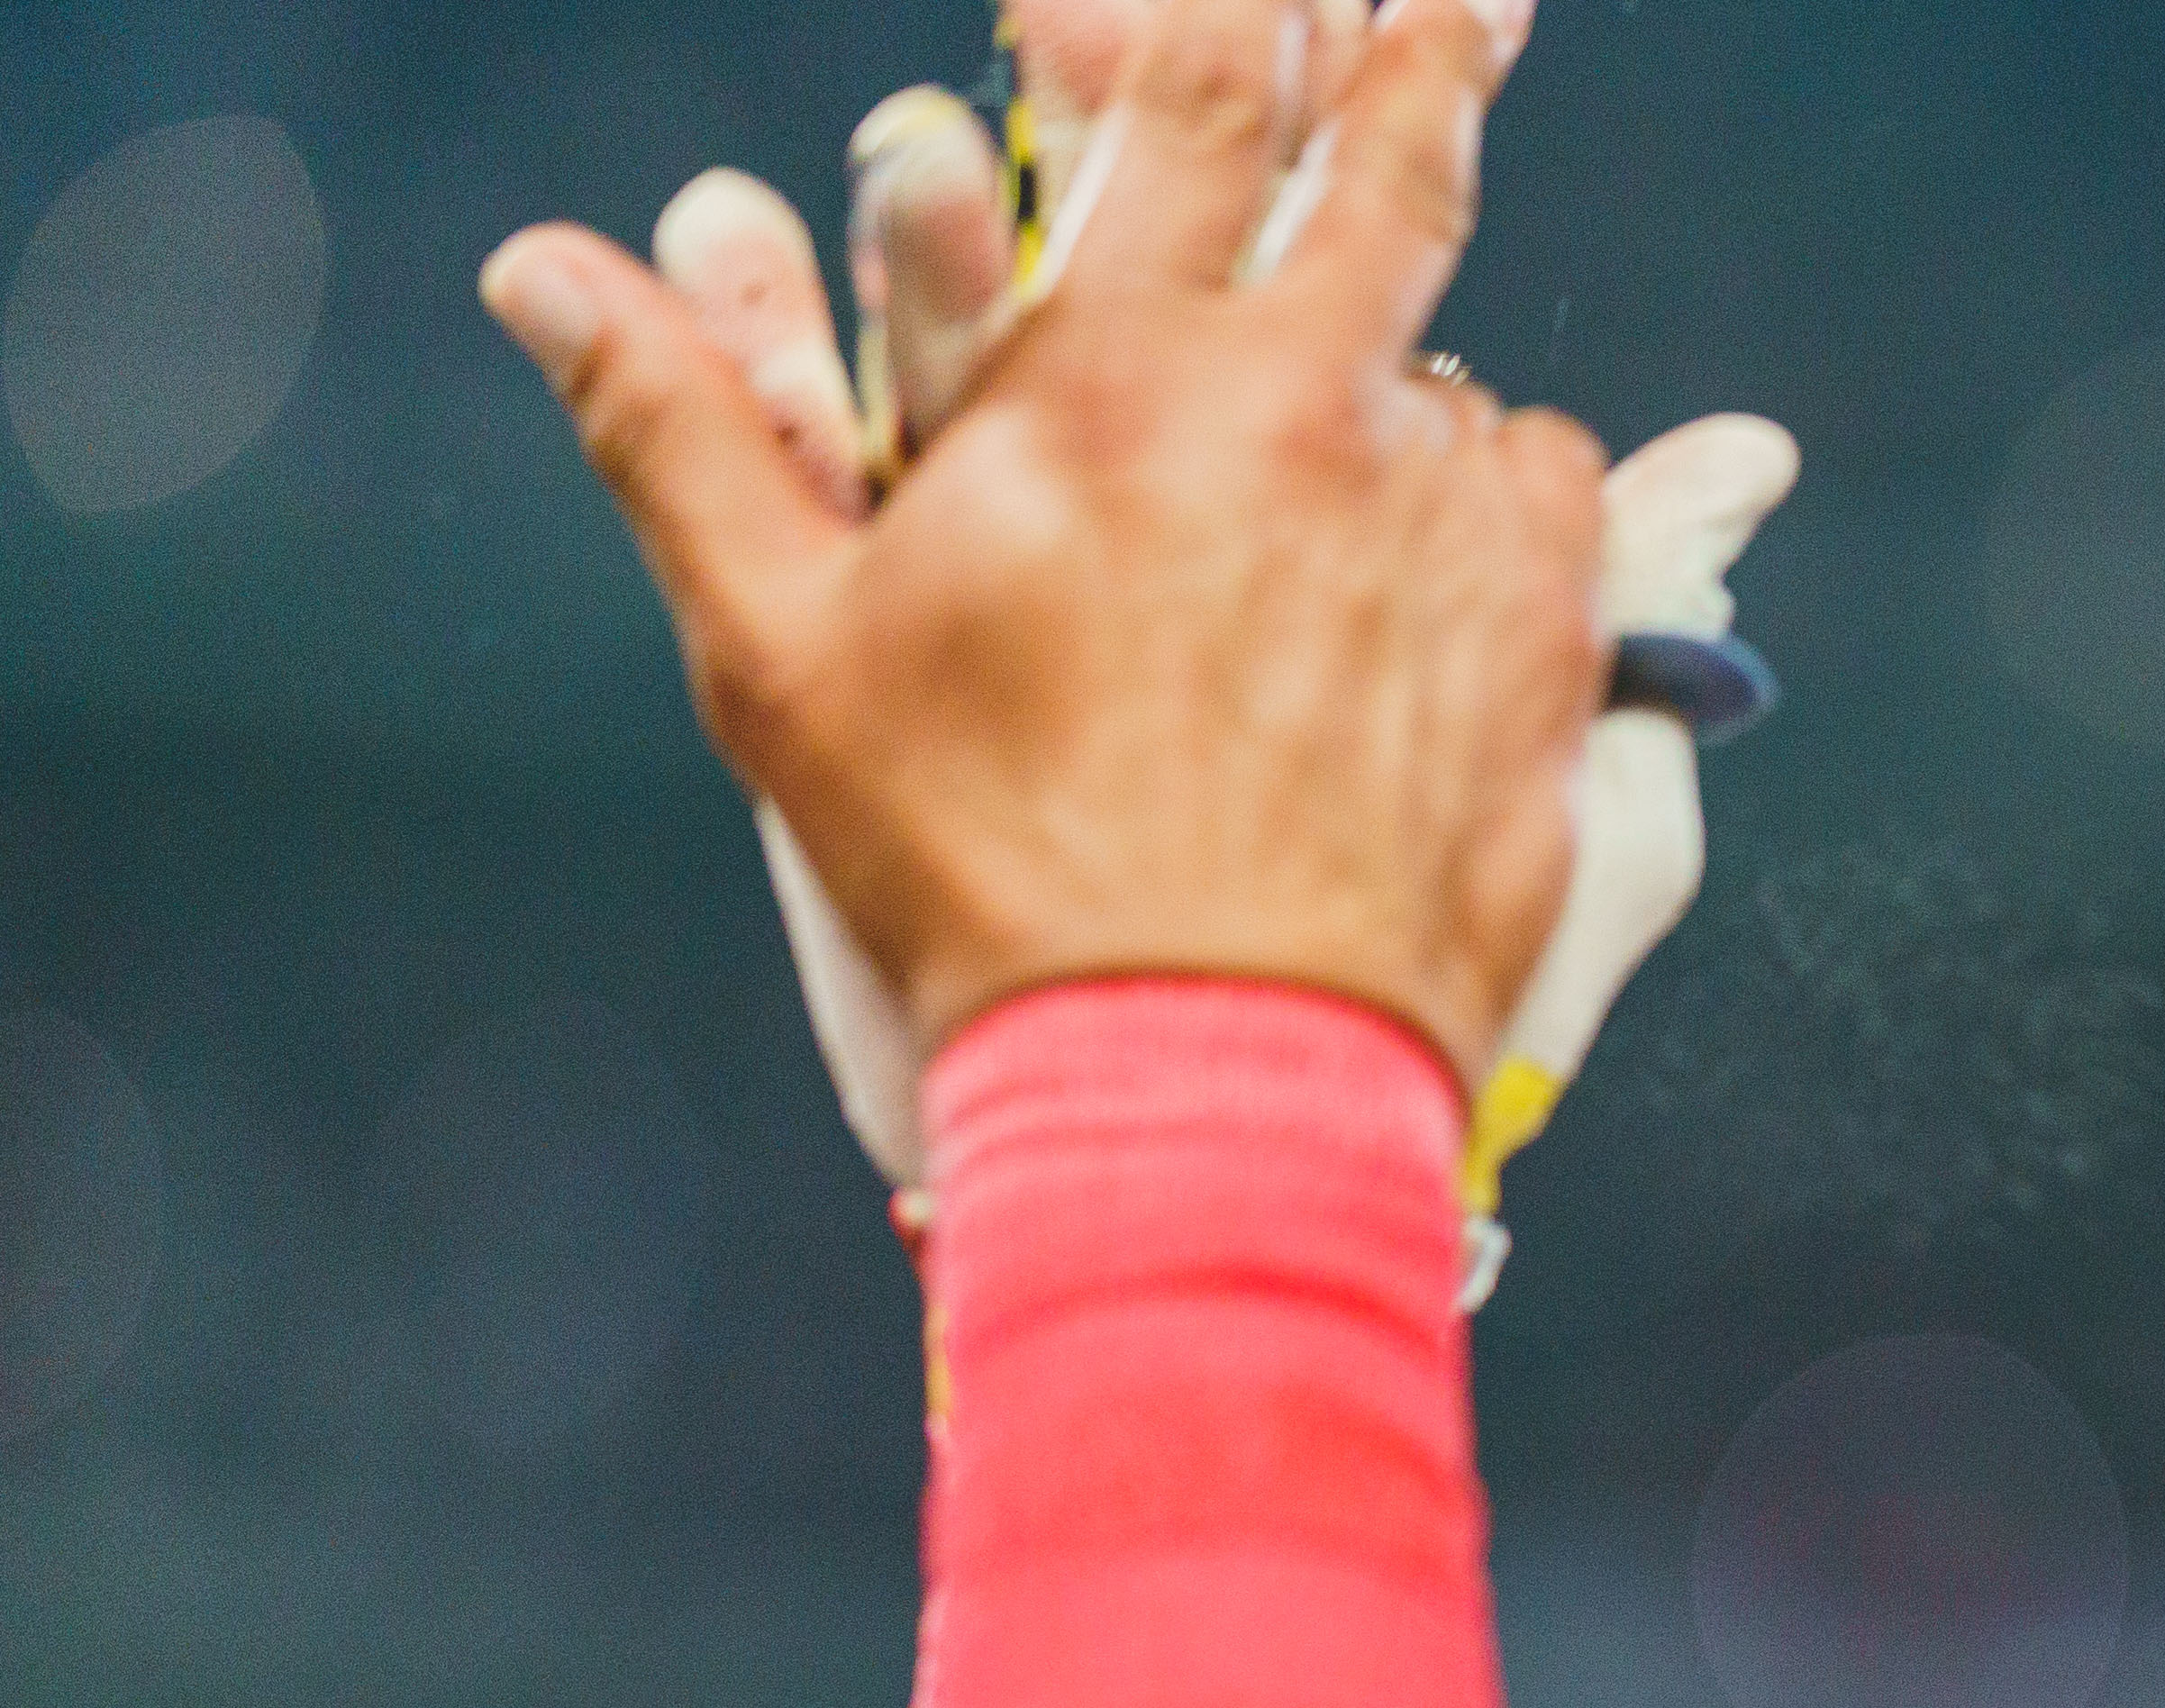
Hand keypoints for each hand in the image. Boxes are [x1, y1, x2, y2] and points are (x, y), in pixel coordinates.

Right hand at [640, 8, 1791, 1193]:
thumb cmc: (979, 869)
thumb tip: (541, 269)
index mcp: (1114, 385)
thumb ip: (678, 429)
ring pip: (1447, 377)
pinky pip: (1538, 495)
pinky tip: (1420, 570)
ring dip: (1400, 388)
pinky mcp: (1548, 633)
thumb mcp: (785, 654)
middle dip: (1430, 62)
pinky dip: (1489, 502)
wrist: (1202, 1069)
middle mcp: (1305, 419)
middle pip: (1398, 177)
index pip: (1187, 107)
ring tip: (1347, 465)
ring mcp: (1443, 524)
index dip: (1219, 10)